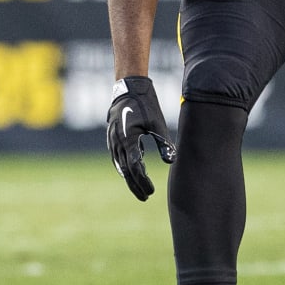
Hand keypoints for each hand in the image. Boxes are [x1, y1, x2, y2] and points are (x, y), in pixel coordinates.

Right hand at [107, 76, 174, 200]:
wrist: (128, 87)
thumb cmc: (145, 104)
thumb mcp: (157, 122)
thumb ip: (163, 142)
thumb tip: (171, 161)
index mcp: (127, 138)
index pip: (135, 167)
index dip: (143, 181)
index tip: (151, 190)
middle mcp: (117, 142)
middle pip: (126, 171)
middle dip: (135, 185)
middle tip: (146, 197)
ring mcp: (112, 140)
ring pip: (120, 166)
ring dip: (130, 178)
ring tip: (140, 189)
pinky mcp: (113, 137)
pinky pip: (117, 158)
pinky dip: (125, 168)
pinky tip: (134, 172)